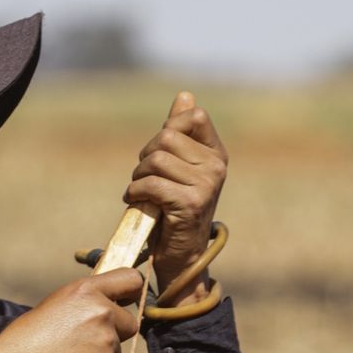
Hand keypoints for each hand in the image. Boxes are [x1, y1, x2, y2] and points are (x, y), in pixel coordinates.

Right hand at [0, 269, 145, 352]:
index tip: (128, 299)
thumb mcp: (56, 304)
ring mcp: (107, 342)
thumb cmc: (27, 337)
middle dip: (116, 329)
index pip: (132, 280)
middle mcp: (102, 313)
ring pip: (117, 346)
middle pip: (130, 321)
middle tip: (88, 337)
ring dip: (102, 351)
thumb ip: (86, 301)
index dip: (131, 292)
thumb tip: (108, 304)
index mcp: (86, 290)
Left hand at [125, 92, 228, 305]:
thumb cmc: (176, 209)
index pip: (194, 116)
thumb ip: (181, 133)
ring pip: (156, 160)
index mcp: (216, 154)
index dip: (168, 129)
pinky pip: (151, 184)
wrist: (182, 256)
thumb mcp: (179, 168)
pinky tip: (137, 203)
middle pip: (167, 137)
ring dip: (139, 177)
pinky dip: (135, 193)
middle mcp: (217, 167)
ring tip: (141, 193)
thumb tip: (185, 96)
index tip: (161, 153)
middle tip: (144, 178)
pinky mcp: (190, 204)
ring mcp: (206, 186)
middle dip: (146, 156)